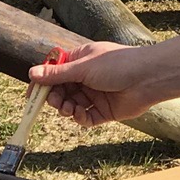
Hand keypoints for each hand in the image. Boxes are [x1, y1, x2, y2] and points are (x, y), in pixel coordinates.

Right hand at [31, 40, 168, 127]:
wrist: (148, 78)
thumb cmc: (118, 64)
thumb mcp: (83, 67)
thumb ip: (58, 74)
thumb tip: (32, 73)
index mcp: (80, 61)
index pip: (54, 72)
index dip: (42, 83)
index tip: (31, 95)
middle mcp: (86, 78)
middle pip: (61, 91)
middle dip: (54, 98)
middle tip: (54, 102)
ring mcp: (95, 95)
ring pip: (71, 105)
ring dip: (66, 108)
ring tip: (68, 108)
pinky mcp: (104, 111)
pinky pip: (85, 117)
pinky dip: (79, 117)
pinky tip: (80, 114)